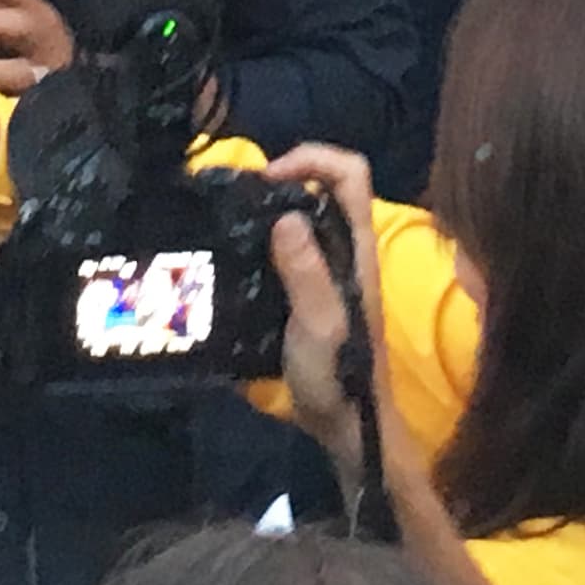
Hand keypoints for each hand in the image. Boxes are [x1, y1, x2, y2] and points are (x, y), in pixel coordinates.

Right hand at [259, 143, 389, 478]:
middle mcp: (346, 248)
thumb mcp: (320, 323)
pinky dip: (262, 242)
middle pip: (323, 186)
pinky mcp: (310, 290)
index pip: (351, 173)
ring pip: (304, 215)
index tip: (268, 179)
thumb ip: (306, 272)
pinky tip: (233, 261)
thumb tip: (285, 215)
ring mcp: (329, 268)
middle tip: (238, 200)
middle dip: (282, 180)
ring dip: (269, 211)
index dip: (311, 158)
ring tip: (227, 226)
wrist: (345, 425)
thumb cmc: (339, 374)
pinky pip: (288, 248)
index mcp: (358, 246)